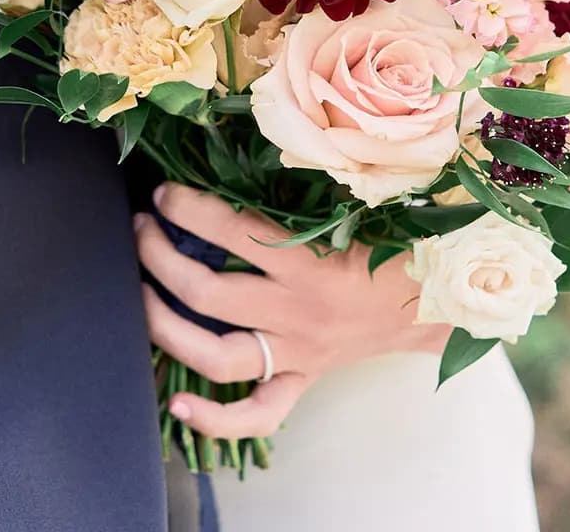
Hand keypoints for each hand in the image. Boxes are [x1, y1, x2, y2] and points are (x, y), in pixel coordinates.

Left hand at [135, 183, 449, 439]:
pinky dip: (215, 419)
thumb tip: (246, 150)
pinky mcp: (300, 381)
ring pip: (217, 357)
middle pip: (209, 295)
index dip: (190, 210)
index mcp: (312, 267)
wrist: (431, 303)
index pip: (235, 234)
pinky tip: (178, 407)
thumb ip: (308, 188)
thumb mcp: (357, 208)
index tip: (164, 193)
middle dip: (160, 259)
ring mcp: (296, 355)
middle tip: (140, 230)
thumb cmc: (393, 246)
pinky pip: (257, 414)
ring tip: (137, 296)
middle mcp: (297, 315)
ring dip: (166, 328)